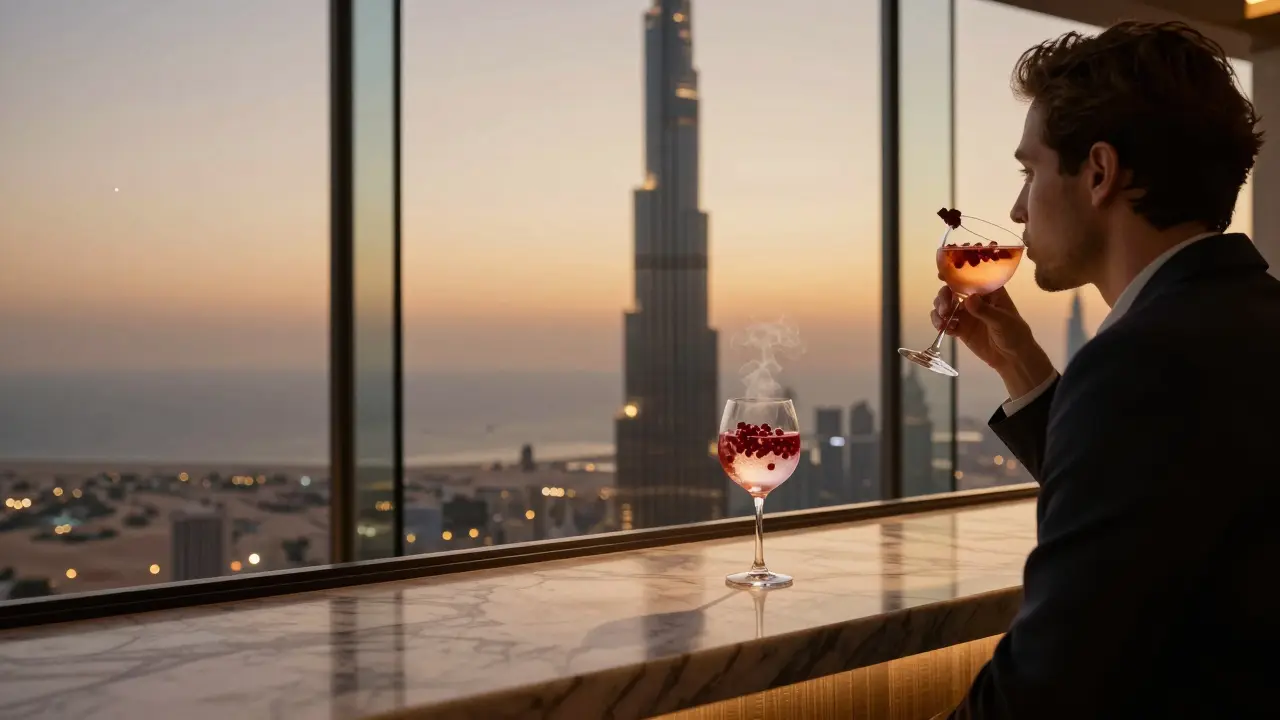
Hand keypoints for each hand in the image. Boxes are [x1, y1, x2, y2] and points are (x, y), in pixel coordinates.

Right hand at [931, 285, 1056, 398]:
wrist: (1012, 358)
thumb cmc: (1014, 334)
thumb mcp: (1002, 321)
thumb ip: (985, 310)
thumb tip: (969, 299)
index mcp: (988, 292)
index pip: (970, 278)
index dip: (955, 275)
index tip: (942, 277)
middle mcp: (975, 300)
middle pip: (952, 291)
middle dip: (944, 297)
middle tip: (945, 309)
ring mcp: (966, 314)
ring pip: (945, 305)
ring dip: (939, 310)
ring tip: (943, 320)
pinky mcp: (960, 328)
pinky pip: (945, 322)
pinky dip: (940, 323)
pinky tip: (944, 328)